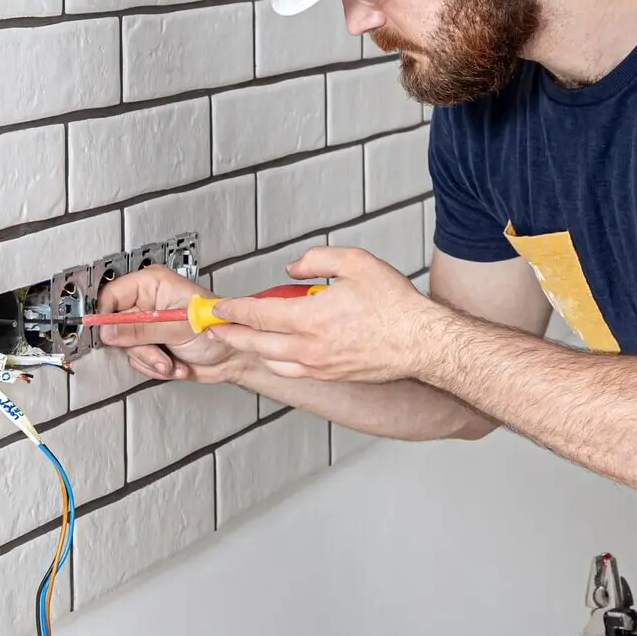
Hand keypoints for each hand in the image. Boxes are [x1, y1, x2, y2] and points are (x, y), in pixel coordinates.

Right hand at [95, 265, 242, 384]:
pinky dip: (154, 366)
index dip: (107, 317)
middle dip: (138, 347)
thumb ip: (141, 329)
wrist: (234, 356)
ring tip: (171, 360)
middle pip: (115, 325)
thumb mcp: (179, 328)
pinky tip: (174, 364)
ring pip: (125, 346)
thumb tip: (109, 330)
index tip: (112, 334)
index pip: (110, 295)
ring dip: (150, 360)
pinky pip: (136, 359)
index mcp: (153, 284)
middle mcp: (148, 301)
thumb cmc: (219, 330)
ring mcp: (148, 324)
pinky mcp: (151, 343)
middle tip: (159, 352)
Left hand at [204, 246, 439, 382]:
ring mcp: (319, 365)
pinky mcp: (331, 376)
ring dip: (250, 349)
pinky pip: (291, 370)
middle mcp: (309, 346)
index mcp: (311, 317)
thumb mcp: (356, 262)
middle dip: (229, 334)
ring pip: (270, 360)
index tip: (218, 307)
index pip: (257, 314)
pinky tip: (276, 353)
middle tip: (214, 326)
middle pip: (255, 343)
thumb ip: (317, 259)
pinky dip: (275, 361)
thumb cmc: (395, 305)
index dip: (232, 310)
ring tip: (240, 338)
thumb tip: (293, 269)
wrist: (421, 341)